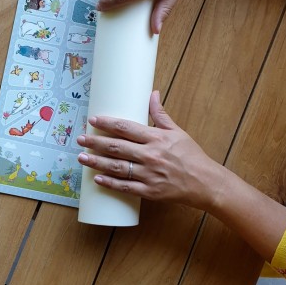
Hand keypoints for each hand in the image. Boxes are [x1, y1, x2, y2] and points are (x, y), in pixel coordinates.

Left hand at [77, 91, 224, 210]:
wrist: (206, 183)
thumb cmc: (191, 155)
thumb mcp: (177, 131)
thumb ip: (160, 114)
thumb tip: (152, 93)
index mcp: (156, 138)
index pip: (125, 128)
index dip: (107, 123)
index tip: (93, 120)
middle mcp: (150, 155)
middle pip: (116, 147)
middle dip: (95, 142)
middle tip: (80, 139)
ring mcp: (149, 174)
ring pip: (117, 167)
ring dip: (97, 162)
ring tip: (82, 157)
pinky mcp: (150, 191)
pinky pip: (125, 187)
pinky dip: (110, 183)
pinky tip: (97, 179)